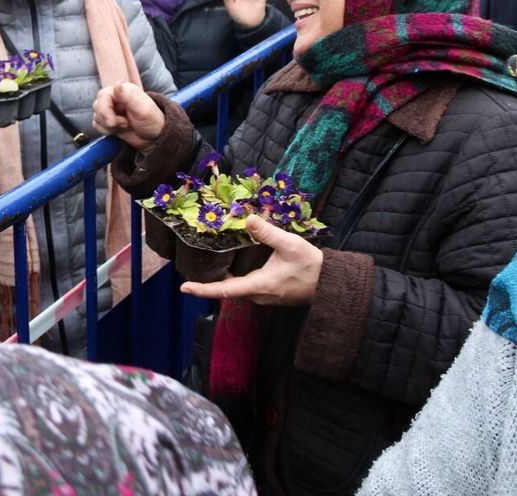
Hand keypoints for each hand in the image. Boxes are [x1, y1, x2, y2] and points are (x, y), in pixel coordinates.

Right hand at [91, 81, 163, 150]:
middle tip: (124, 125)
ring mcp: (111, 110)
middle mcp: (115, 98)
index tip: (113, 122)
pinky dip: (106, 130)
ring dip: (108, 126)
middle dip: (108, 120)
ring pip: (96, 117)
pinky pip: (97, 125)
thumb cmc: (152, 121)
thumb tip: (116, 84)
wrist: (154, 137)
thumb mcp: (143, 109)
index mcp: (123, 91)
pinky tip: (119, 130)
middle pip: (97, 106)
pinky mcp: (108, 120)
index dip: (104, 110)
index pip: (103, 96)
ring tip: (125, 126)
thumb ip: (128, 97)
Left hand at [181, 216, 322, 304]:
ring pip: (237, 291)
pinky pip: (247, 289)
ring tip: (206, 270)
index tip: (184, 288)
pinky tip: (232, 268)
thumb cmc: (311, 265)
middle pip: (227, 292)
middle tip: (190, 275)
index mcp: (259, 286)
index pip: (224, 291)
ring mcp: (265, 297)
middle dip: (208, 285)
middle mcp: (259, 296)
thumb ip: (267, 232)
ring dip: (222, 283)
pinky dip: (235, 281)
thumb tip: (247, 219)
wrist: (332, 283)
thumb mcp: (289, 244)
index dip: (203, 289)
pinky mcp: (271, 294)